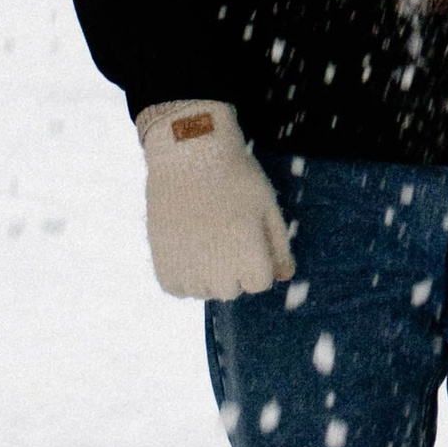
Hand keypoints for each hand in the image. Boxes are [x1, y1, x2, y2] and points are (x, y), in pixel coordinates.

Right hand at [136, 101, 293, 300]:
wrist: (188, 155)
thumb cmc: (235, 177)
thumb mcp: (268, 208)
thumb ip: (279, 247)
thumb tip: (285, 276)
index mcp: (250, 262)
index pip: (260, 283)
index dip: (256, 256)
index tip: (246, 231)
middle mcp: (219, 276)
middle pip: (232, 288)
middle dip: (232, 267)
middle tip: (222, 230)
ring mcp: (188, 274)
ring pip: (204, 291)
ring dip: (207, 273)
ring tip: (203, 236)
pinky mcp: (162, 268)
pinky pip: (178, 289)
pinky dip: (182, 275)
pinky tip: (185, 247)